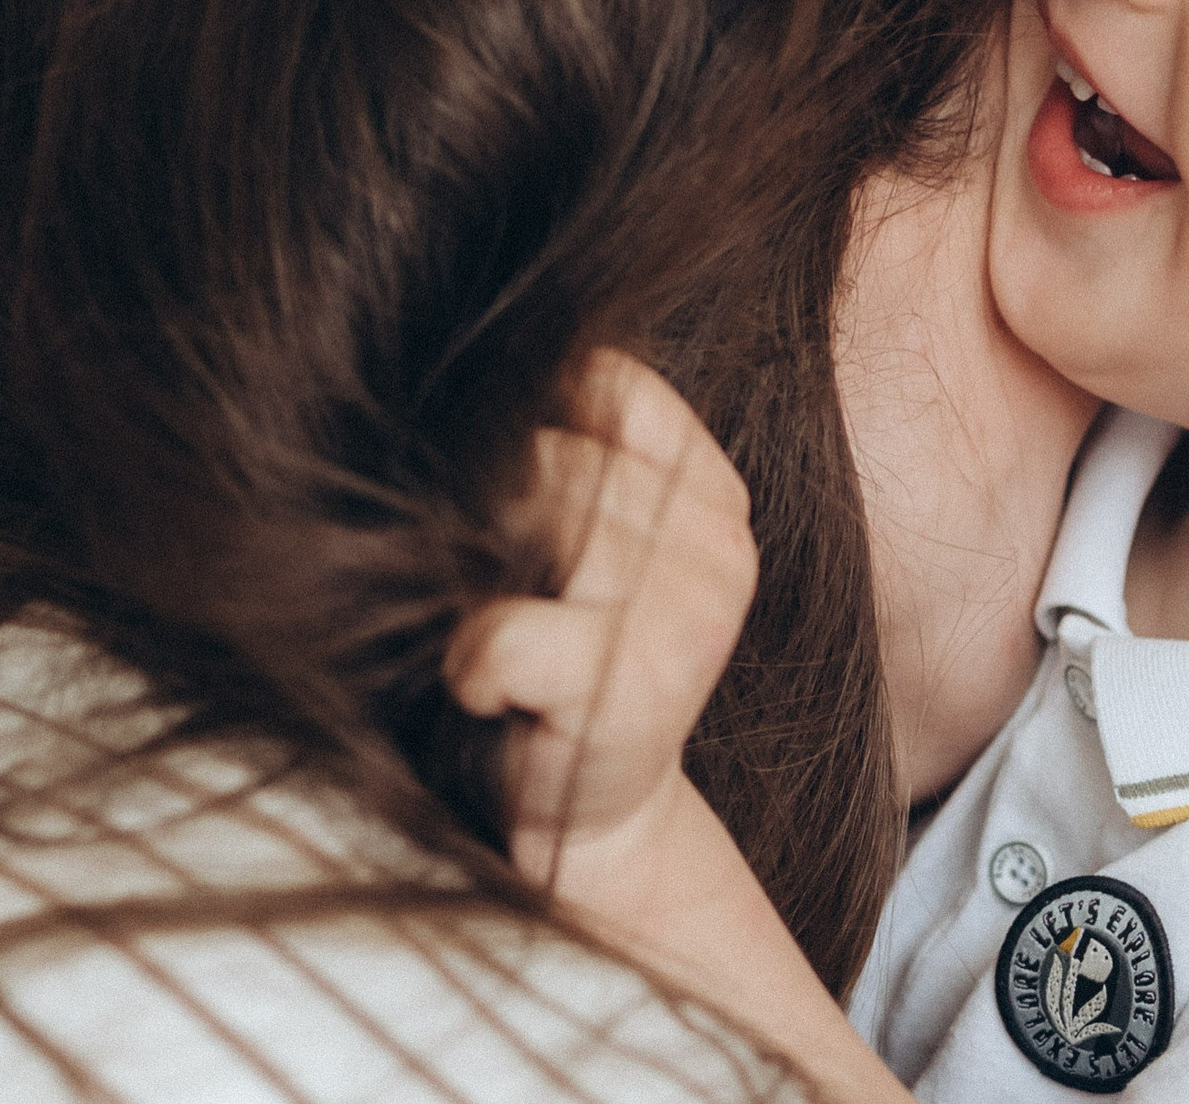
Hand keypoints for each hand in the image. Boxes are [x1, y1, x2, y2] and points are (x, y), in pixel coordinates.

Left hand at [445, 350, 757, 884]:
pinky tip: (494, 697)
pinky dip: (472, 668)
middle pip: (549, 460)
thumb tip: (469, 367)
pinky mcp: (632, 691)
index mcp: (712, 492)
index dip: (532, 426)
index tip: (514, 511)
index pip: (604, 383)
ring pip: (527, 533)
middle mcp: (719, 546)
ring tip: (495, 642)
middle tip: (489, 598)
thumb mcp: (582, 537)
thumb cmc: (559, 661)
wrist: (584, 821)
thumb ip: (567, 446)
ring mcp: (687, 618)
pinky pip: (504, 639)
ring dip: (471, 593)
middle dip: (487, 524)